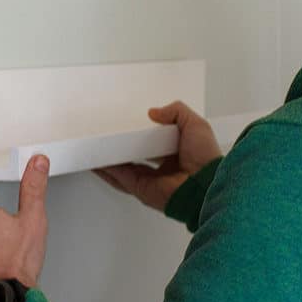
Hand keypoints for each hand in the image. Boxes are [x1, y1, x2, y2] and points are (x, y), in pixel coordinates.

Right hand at [94, 101, 220, 211]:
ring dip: (109, 159)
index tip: (129, 127)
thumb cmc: (205, 159)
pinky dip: (106, 170)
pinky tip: (97, 161)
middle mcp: (162, 170)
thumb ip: (176, 112)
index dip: (141, 136)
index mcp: (176, 155)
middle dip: (121, 148)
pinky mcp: (140, 189)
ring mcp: (150, 181)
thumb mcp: (195, 124)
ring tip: (96, 147)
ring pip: (123, 168)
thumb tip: (154, 112)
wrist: (204, 184)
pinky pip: (119, 178)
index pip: (153, 144)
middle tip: (108, 137)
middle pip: (135, 157)